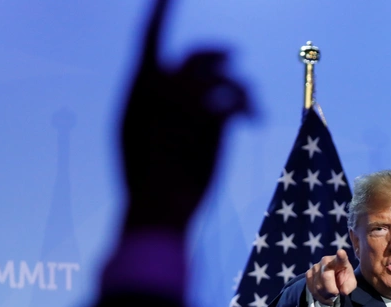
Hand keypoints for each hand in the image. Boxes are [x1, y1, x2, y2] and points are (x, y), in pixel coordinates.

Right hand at [120, 0, 252, 234]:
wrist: (157, 204)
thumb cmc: (148, 182)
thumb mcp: (142, 139)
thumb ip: (159, 110)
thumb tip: (183, 99)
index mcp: (136, 89)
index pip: (149, 39)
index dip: (160, 14)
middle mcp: (159, 87)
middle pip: (197, 56)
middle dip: (219, 53)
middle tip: (235, 56)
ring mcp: (185, 100)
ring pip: (226, 79)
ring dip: (243, 90)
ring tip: (251, 108)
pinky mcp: (211, 117)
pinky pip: (238, 100)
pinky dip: (249, 108)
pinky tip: (254, 122)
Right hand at [306, 250, 356, 304]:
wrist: (333, 279)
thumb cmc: (343, 279)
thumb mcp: (350, 283)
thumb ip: (349, 286)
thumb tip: (343, 291)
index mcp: (340, 261)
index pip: (341, 258)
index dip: (341, 255)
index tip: (341, 252)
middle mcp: (326, 261)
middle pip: (326, 277)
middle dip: (331, 290)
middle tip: (336, 293)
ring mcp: (315, 266)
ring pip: (318, 286)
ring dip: (325, 295)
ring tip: (330, 294)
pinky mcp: (308, 273)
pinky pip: (312, 289)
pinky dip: (319, 297)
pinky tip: (324, 296)